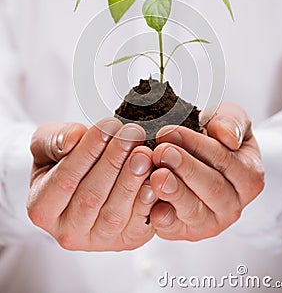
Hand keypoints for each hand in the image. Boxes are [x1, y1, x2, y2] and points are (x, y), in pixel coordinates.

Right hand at [27, 119, 156, 250]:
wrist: (87, 173)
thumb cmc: (64, 157)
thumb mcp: (48, 142)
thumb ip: (54, 139)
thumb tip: (72, 140)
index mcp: (41, 208)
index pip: (64, 180)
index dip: (87, 152)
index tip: (108, 125)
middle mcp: (67, 231)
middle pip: (90, 198)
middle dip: (114, 162)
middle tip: (131, 135)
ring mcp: (97, 240)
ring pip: (114, 213)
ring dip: (131, 181)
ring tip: (143, 153)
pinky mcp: (126, 240)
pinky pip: (137, 224)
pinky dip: (147, 201)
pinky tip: (155, 177)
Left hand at [148, 102, 263, 240]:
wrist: (198, 156)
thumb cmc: (214, 135)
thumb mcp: (229, 119)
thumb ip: (233, 122)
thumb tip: (228, 138)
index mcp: (249, 176)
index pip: (224, 160)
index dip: (197, 145)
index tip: (171, 131)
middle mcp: (233, 205)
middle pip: (211, 187)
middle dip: (184, 168)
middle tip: (162, 151)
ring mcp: (210, 222)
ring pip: (194, 210)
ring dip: (174, 192)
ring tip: (156, 175)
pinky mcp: (186, 232)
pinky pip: (174, 227)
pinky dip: (161, 215)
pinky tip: (148, 200)